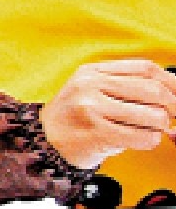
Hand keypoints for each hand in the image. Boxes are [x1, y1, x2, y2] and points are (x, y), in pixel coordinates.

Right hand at [41, 60, 175, 168]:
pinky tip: (144, 140)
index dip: (171, 82)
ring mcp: (91, 108)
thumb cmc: (77, 117)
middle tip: (171, 118)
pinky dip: (151, 140)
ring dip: (161, 126)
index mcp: (93, 71)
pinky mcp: (96, 132)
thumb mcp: (93, 91)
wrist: (45, 140)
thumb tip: (171, 94)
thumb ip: (125, 86)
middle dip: (172, 107)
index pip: (146, 68)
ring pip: (152, 114)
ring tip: (154, 130)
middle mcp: (90, 85)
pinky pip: (142, 136)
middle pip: (152, 90)